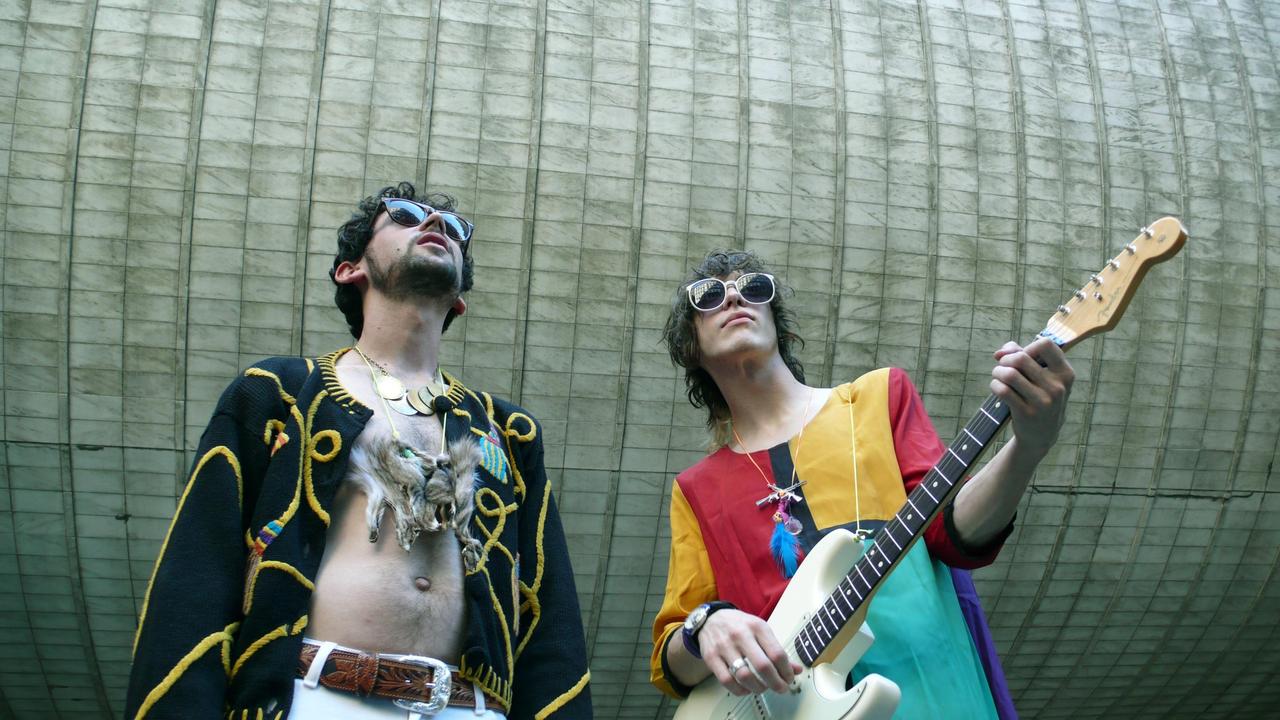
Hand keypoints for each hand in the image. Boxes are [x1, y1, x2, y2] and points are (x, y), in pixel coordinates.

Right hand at [696, 609, 802, 695]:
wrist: (710, 619)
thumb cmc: (739, 626)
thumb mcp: (760, 630)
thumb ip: (777, 650)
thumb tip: (796, 669)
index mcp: (757, 627)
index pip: (777, 653)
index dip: (786, 671)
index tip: (789, 678)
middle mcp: (740, 635)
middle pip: (763, 666)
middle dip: (776, 683)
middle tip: (781, 688)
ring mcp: (724, 646)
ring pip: (744, 676)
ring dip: (758, 688)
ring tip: (763, 688)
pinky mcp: (711, 657)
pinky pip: (727, 681)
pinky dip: (740, 690)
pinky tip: (746, 688)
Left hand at [990, 337, 1073, 456]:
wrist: (1042, 434)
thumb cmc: (1039, 397)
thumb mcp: (1042, 377)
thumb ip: (1023, 356)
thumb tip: (1000, 352)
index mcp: (1065, 373)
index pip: (1046, 345)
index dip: (1027, 346)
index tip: (1020, 356)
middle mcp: (1057, 387)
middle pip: (1020, 358)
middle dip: (1005, 360)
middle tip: (1002, 367)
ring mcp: (1043, 402)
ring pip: (1010, 374)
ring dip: (997, 372)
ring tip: (998, 376)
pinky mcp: (1027, 413)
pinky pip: (1003, 390)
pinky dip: (995, 385)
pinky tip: (997, 387)